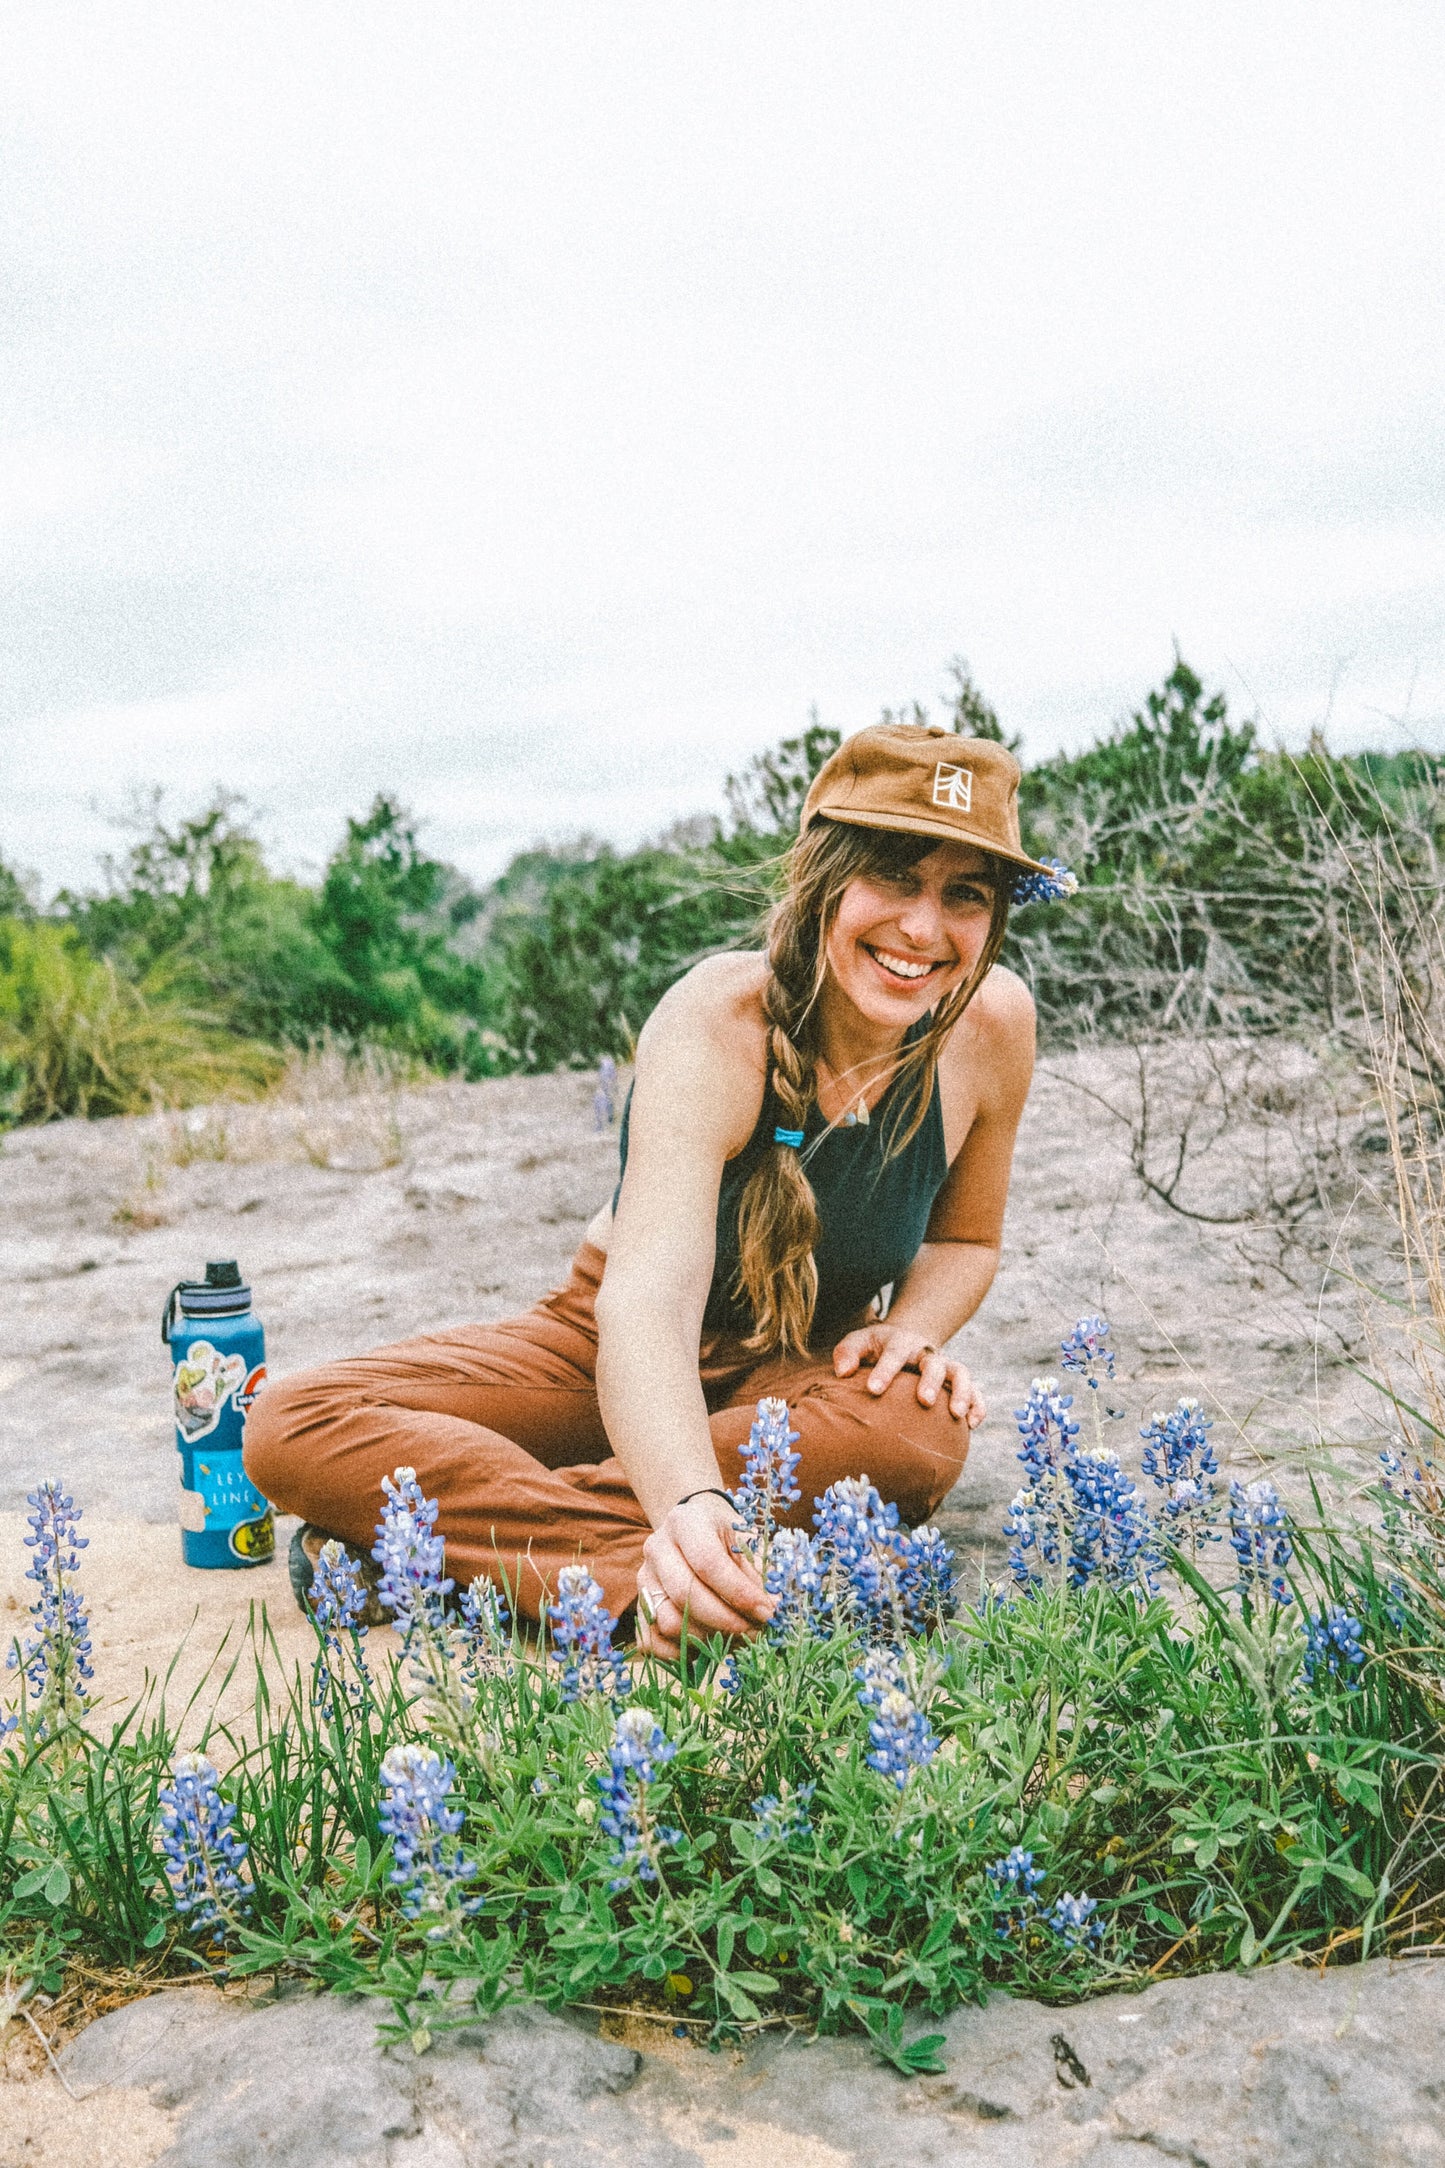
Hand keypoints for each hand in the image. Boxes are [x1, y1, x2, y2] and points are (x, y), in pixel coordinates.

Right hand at [634, 1492, 773, 1660]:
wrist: (693, 1533)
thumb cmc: (724, 1541)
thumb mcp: (743, 1547)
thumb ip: (758, 1578)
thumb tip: (776, 1610)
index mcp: (686, 1523)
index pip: (708, 1562)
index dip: (739, 1593)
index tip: (767, 1613)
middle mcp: (657, 1548)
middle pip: (686, 1595)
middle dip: (726, 1622)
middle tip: (755, 1633)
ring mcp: (644, 1579)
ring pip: (669, 1621)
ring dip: (707, 1639)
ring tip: (736, 1638)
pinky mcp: (638, 1607)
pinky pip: (652, 1642)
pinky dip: (681, 1652)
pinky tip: (708, 1645)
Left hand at [832, 1323, 985, 1426]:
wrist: (906, 1340)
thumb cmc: (876, 1348)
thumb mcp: (859, 1342)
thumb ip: (847, 1353)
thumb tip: (843, 1372)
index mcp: (900, 1342)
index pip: (894, 1354)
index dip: (885, 1371)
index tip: (874, 1390)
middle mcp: (927, 1353)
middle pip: (934, 1362)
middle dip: (930, 1381)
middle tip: (923, 1401)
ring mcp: (945, 1366)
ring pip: (961, 1374)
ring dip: (962, 1392)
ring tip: (956, 1415)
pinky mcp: (958, 1382)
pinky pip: (976, 1391)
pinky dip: (978, 1405)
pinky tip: (973, 1424)